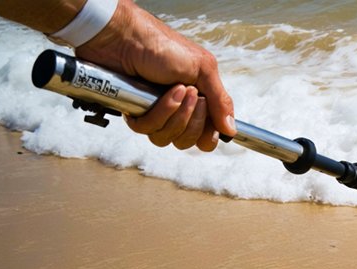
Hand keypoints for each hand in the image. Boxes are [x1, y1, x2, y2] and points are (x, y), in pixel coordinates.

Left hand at [74, 0, 234, 150]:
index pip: (207, 135)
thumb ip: (220, 100)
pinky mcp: (136, 115)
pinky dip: (157, 113)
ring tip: (174, 90)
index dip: (208, 135)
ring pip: (168, 139)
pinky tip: (156, 94)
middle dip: (192, 120)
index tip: (210, 126)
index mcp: (198, 101)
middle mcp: (178, 111)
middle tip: (191, 94)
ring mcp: (157, 114)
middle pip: (189, 141)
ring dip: (175, 115)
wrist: (125, 37)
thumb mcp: (202, 68)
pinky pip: (148, 130)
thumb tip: (231, 129)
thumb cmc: (163, 46)